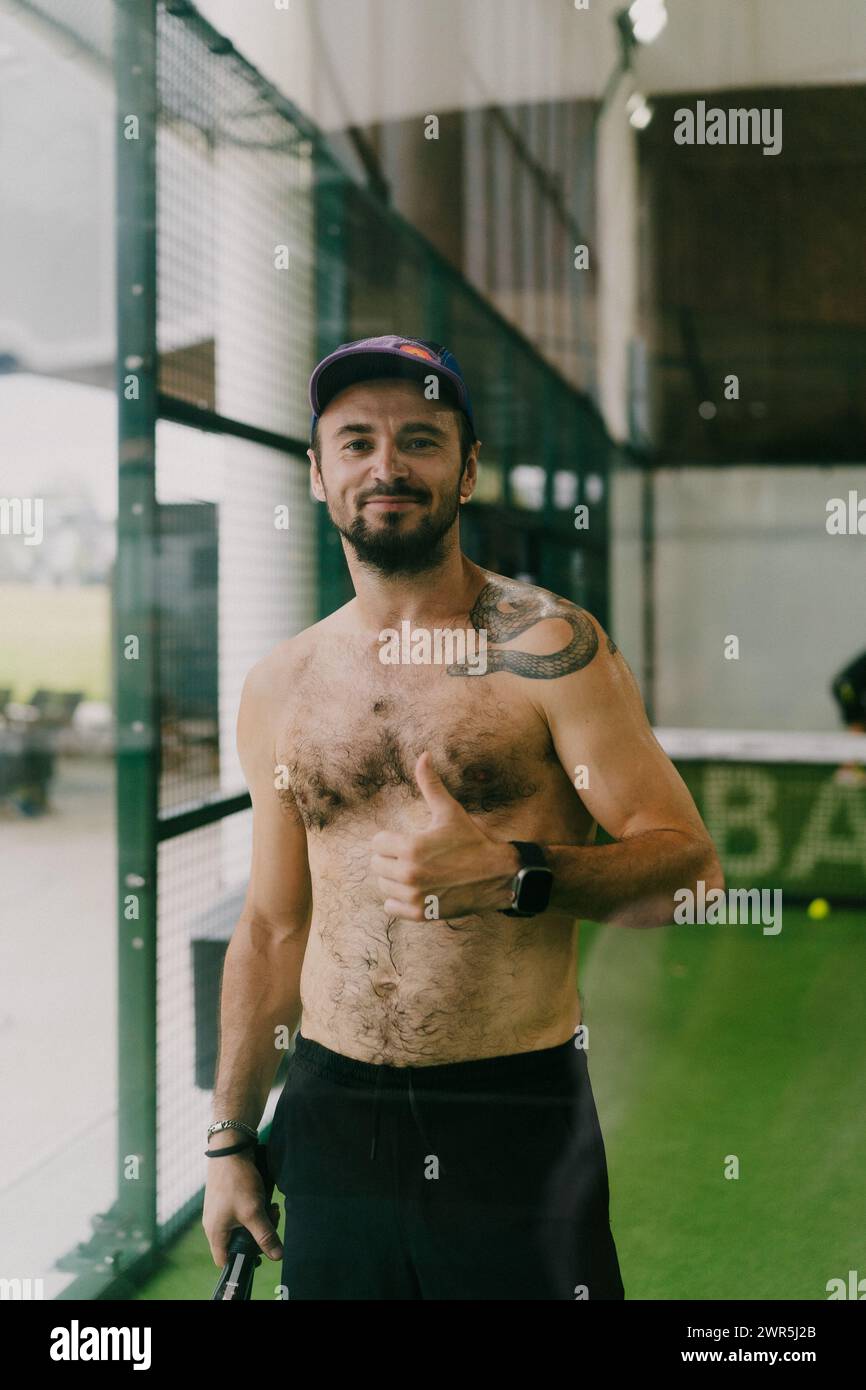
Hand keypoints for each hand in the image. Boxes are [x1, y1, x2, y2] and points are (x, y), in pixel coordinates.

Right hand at [202, 1146, 282, 1266]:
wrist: (231, 1150)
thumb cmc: (237, 1182)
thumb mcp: (254, 1211)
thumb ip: (265, 1235)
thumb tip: (277, 1256)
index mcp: (215, 1232)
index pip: (224, 1261)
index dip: (241, 1262)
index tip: (260, 1255)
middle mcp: (214, 1224)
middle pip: (238, 1243)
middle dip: (258, 1236)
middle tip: (272, 1222)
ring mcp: (221, 1211)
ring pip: (243, 1227)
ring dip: (261, 1221)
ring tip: (272, 1209)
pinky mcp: (228, 1200)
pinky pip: (243, 1214)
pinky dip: (256, 1210)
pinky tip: (267, 1201)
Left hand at [369, 751, 519, 919]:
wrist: (498, 876)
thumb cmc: (473, 841)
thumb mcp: (450, 812)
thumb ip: (430, 785)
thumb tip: (423, 755)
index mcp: (411, 847)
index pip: (376, 843)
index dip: (390, 840)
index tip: (406, 841)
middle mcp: (409, 873)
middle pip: (377, 865)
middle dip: (391, 858)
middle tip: (412, 856)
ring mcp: (414, 896)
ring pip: (383, 886)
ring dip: (394, 880)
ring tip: (416, 872)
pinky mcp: (420, 914)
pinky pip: (391, 907)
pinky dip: (399, 900)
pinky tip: (415, 890)